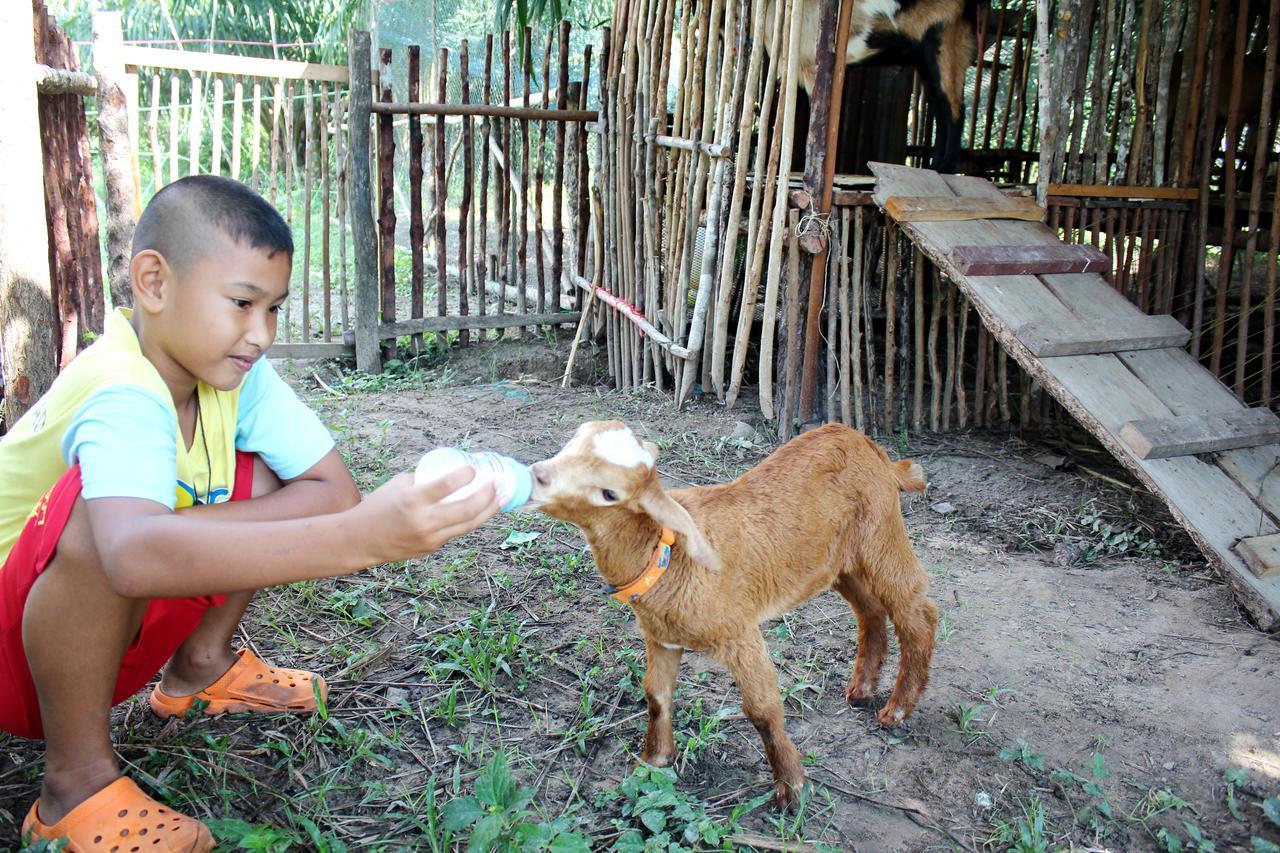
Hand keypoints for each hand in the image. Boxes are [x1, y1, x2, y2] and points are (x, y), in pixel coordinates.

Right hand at [353, 466, 500, 564]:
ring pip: (468, 525)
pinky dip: (469, 520)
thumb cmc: (377, 506)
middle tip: (498, 482)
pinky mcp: (431, 548)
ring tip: (501, 498)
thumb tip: (449, 471)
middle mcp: (424, 521)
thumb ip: (424, 479)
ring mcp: (429, 538)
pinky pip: (456, 532)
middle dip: (488, 495)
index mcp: (413, 501)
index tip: (474, 467)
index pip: (447, 485)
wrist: (360, 540)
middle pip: (467, 509)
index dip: (466, 475)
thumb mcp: (398, 485)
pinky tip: (480, 511)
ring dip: (488, 511)